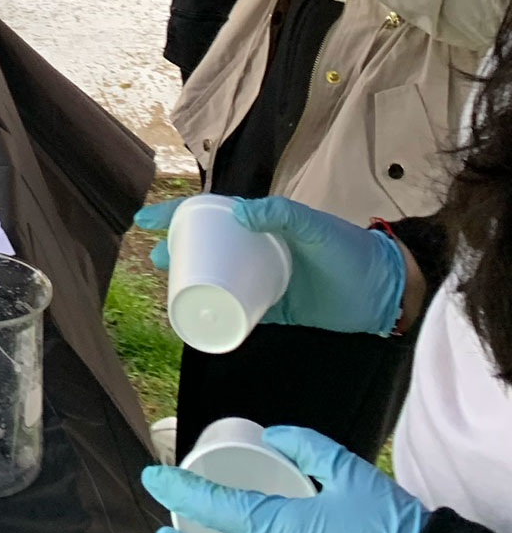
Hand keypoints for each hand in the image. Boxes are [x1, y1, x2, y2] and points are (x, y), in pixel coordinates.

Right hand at [133, 195, 407, 334]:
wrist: (384, 291)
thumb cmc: (349, 250)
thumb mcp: (314, 227)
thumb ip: (280, 214)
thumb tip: (238, 211)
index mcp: (264, 223)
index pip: (212, 212)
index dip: (177, 212)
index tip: (147, 220)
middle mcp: (259, 248)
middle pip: (207, 246)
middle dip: (178, 249)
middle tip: (159, 261)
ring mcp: (265, 278)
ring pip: (218, 278)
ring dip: (193, 281)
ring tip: (172, 289)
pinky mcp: (276, 308)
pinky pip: (238, 310)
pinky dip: (218, 315)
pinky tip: (201, 321)